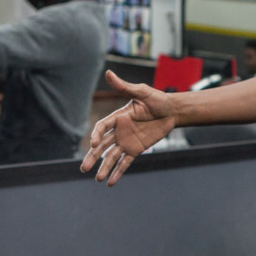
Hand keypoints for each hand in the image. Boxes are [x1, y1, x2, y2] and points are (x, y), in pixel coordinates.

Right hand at [80, 70, 176, 185]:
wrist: (173, 111)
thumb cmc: (157, 99)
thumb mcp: (142, 92)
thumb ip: (125, 87)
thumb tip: (108, 73)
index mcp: (118, 117)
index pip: (102, 127)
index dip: (96, 135)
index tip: (93, 144)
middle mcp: (120, 131)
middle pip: (102, 145)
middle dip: (93, 157)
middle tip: (83, 168)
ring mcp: (127, 141)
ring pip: (112, 156)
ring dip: (104, 167)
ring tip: (97, 179)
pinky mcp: (136, 150)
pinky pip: (125, 162)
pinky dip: (118, 172)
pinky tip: (111, 182)